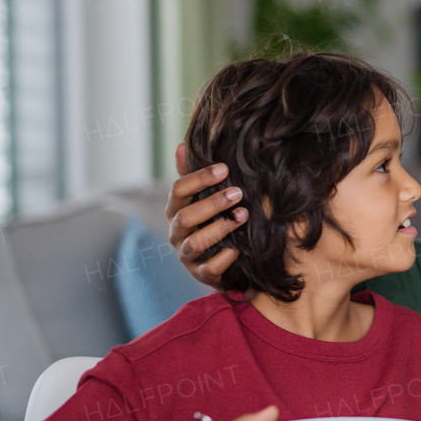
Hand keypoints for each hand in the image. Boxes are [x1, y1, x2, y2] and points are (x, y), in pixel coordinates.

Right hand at [166, 143, 246, 288]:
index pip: (178, 190)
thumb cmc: (213, 221)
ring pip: (196, 242)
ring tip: (243, 216)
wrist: (224, 260)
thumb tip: (181, 146)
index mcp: (176, 210)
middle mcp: (177, 233)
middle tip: (238, 193)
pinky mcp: (200, 274)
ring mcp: (187, 255)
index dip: (199, 178)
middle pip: (186, 216)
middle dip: (212, 203)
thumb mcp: (205, 198)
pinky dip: (224, 258)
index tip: (224, 168)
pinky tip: (238, 248)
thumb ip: (195, 176)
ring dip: (220, 228)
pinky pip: (209, 268)